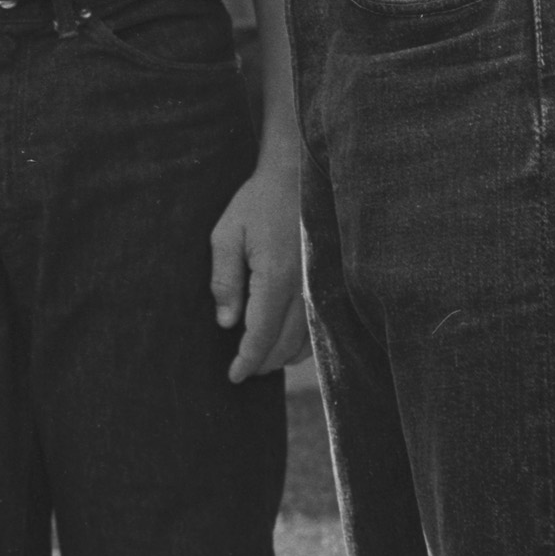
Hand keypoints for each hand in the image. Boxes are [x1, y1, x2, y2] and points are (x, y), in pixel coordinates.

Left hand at [210, 151, 307, 380]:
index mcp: (276, 277)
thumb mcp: (226, 234)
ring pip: (306, 341)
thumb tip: (225, 322)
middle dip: (263, 363)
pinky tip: (284, 343)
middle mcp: (304, 288)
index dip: (247, 359)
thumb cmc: (257, 204)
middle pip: (285, 345)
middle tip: (242, 371)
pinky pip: (319, 327)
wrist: (297, 179)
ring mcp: (321, 288)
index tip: (233, 376)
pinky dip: (301, 343)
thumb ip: (225, 279)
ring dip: (283, 357)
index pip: (261, 334)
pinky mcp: (329, 285)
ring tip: (259, 361)